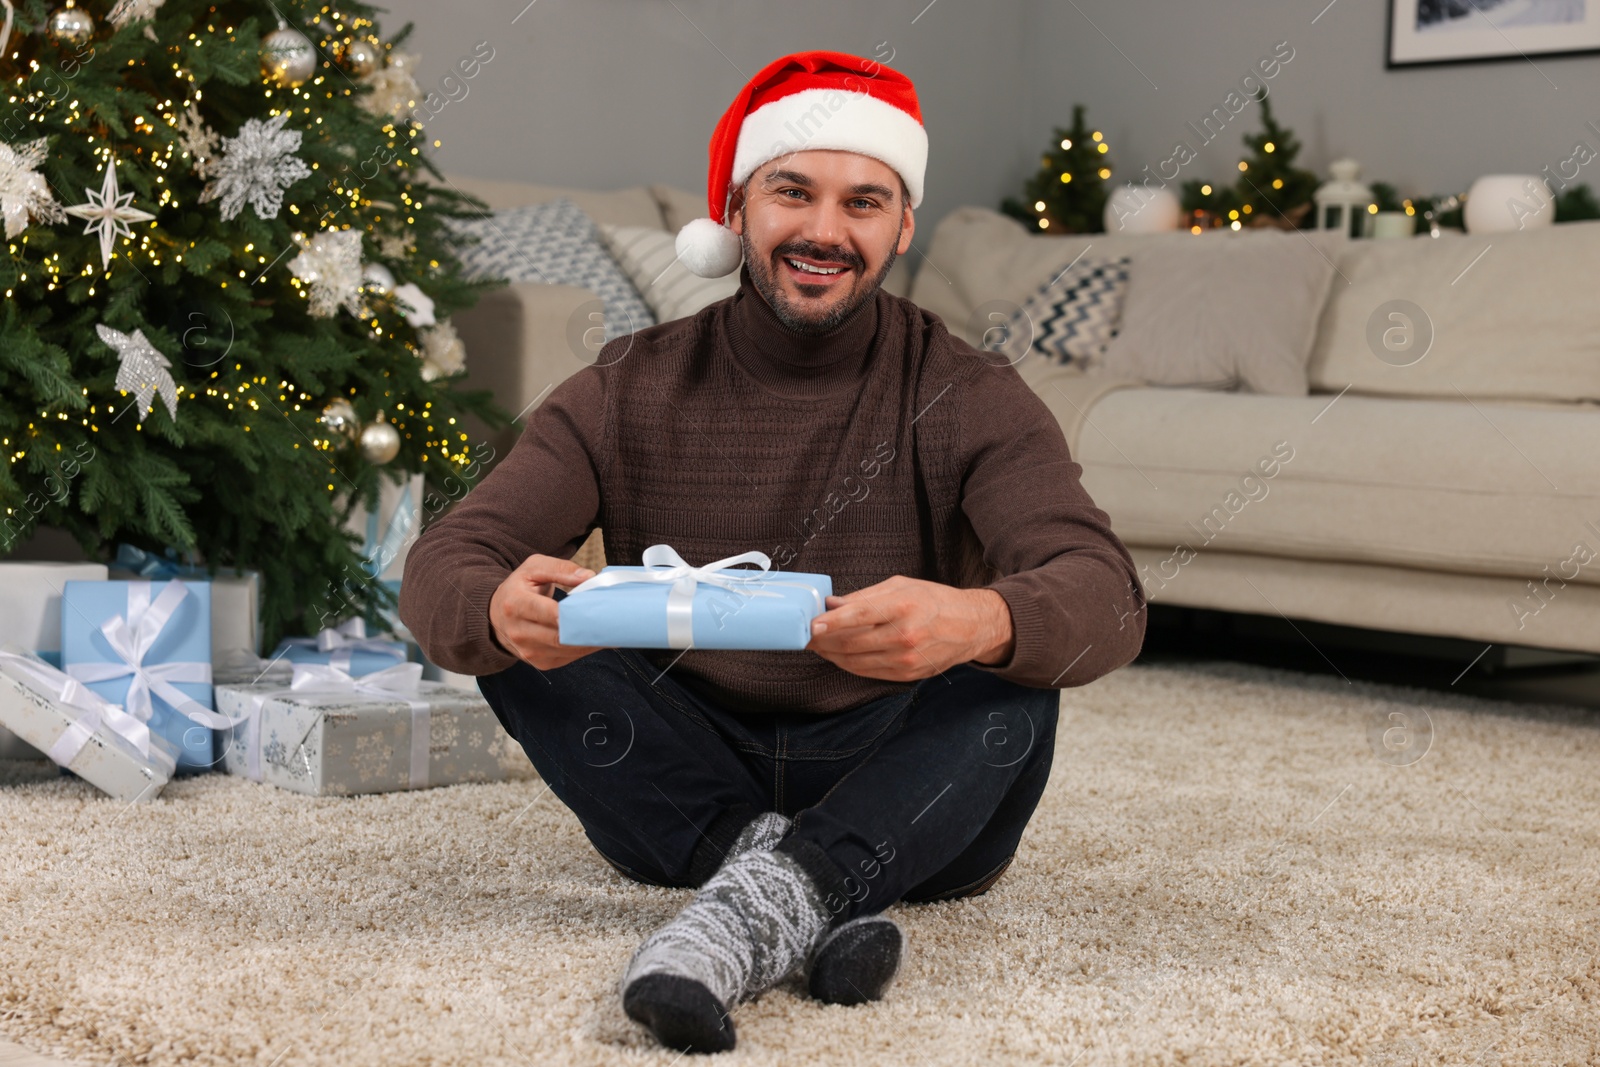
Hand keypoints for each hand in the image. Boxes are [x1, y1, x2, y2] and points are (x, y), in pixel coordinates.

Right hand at [488, 554, 606, 669]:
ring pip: (567, 650)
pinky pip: (568, 658)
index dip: (574, 615)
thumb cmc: (520, 587)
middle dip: (588, 630)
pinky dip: (585, 648)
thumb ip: (561, 569)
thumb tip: (589, 577)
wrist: (496, 614)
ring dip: (591, 641)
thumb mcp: (535, 567)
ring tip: (611, 629)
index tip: (597, 610)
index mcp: (515, 604)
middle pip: (560, 636)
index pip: (548, 613)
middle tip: (614, 621)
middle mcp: (518, 631)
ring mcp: (527, 651)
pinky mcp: (539, 662)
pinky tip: (598, 638)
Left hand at [805, 575, 1014, 681]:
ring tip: (816, 645)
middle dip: (822, 640)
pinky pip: (867, 672)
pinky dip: (848, 664)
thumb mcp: (901, 586)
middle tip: (803, 635)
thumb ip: (864, 596)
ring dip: (831, 654)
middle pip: (851, 642)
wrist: (971, 626)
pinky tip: (838, 655)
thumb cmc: (933, 600)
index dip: (831, 623)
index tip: (810, 625)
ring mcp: (906, 658)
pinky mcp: (906, 674)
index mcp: (903, 606)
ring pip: (855, 661)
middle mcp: (905, 635)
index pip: (860, 615)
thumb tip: (831, 604)